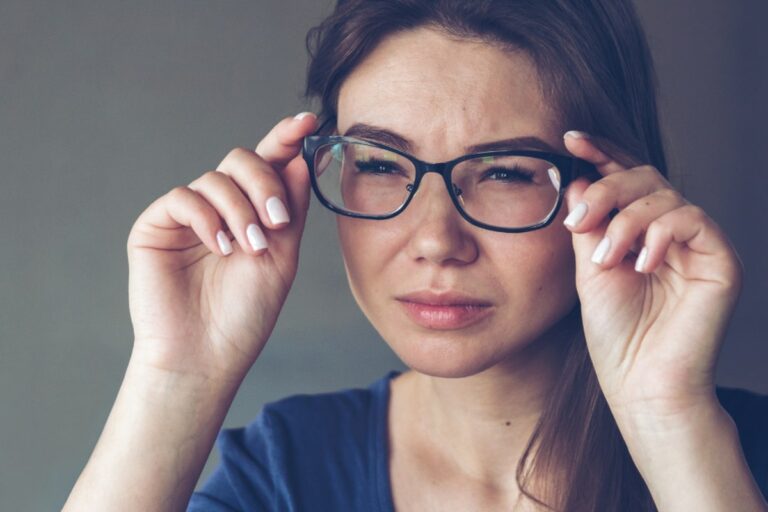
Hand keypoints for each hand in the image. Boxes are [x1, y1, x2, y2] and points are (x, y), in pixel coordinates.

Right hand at [126, 113, 316, 381]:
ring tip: (250, 249)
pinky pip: (183, 198)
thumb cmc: (246, 313)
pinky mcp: (156, 226)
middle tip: (277, 221)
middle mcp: (220, 208)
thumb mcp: (283, 257)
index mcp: (252, 212)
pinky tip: (221, 247)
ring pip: (215, 179)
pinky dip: (208, 218)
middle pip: (241, 160)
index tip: (308, 121)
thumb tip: (303, 157)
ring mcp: (188, 216)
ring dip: (240, 210)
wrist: (207, 355)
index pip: (268, 165)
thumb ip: (290, 207)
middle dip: (264, 183)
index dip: (285, 139)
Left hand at [562, 131, 742, 419]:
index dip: (601, 153)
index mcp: (640, 231)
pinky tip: (639, 265)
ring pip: (664, 196)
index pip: (625, 179)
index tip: (569, 139)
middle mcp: (671, 231)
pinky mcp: (721, 258)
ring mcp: (698, 244)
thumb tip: (578, 177)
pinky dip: (658, 235)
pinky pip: (692, 219)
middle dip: (605, 190)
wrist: (641, 382)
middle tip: (576, 220)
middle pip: (644, 178)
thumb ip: (588, 224)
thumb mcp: (589, 269)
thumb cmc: (615, 333)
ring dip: (625, 221)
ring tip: (604, 259)